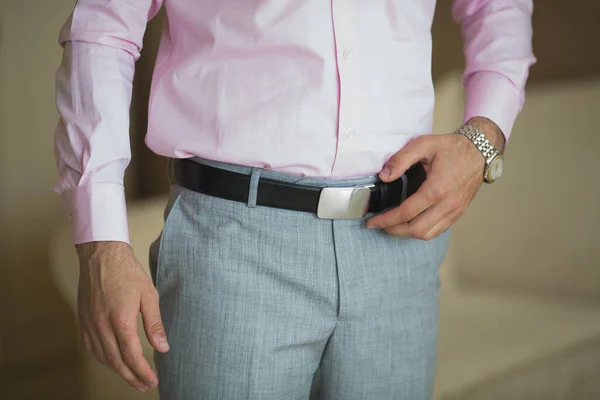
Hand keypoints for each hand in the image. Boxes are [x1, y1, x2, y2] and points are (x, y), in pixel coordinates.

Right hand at [76, 241, 168, 392]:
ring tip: (131, 377)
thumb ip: (154, 323)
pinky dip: (102, 359)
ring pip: (102, 357)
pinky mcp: (83, 320)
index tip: (152, 380)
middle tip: (144, 385)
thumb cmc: (127, 271)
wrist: (102, 255)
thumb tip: (162, 347)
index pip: (132, 356)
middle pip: (116, 362)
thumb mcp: (149, 295)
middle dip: (132, 377)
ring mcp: (90, 324)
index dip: (143, 372)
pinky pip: (90, 347)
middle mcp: (102, 326)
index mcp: (121, 320)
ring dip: (117, 370)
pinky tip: (111, 361)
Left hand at [366, 117, 504, 239]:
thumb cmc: (451, 148)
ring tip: (392, 226)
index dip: (386, 220)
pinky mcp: (458, 213)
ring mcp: (454, 211)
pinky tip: (410, 223)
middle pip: (416, 229)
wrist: (480, 151)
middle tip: (378, 225)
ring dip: (407, 233)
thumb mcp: (423, 144)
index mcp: (437, 188)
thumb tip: (384, 177)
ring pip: (427, 234)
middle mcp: (447, 204)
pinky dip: (421, 231)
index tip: (372, 222)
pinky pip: (438, 231)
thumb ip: (401, 159)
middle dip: (393, 230)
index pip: (406, 213)